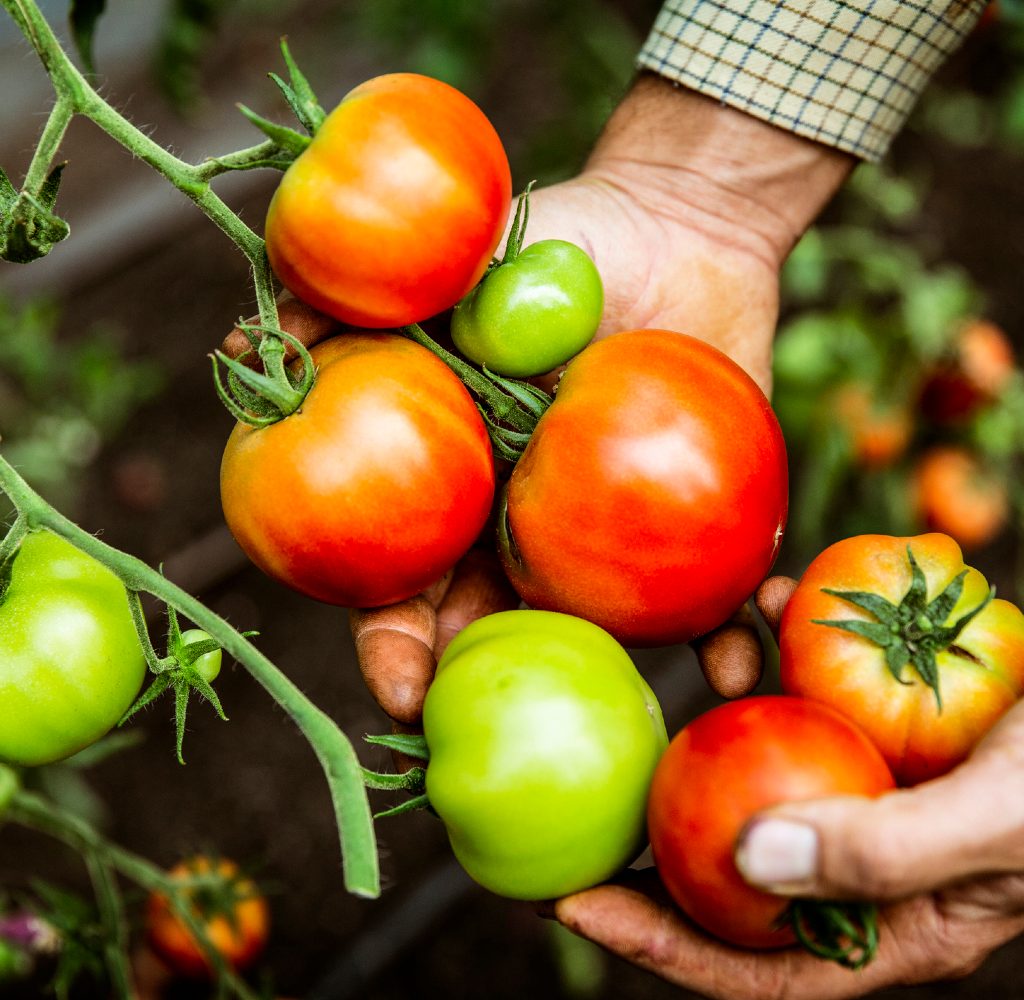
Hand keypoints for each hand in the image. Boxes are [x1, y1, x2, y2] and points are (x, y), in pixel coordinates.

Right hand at [227, 76, 851, 724]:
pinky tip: (740, 660)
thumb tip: (250, 339)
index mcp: (465, 485)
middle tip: (499, 737)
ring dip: (610, 683)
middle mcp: (531, 524)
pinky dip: (725, 631)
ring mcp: (613, 532)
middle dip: (488, 692)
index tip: (401, 689)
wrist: (680, 225)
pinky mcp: (699, 521)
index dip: (394, 642)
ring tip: (633, 721)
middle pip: (496, 629)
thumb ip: (357, 303)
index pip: (408, 581)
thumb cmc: (559, 243)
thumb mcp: (450, 266)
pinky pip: (712, 592)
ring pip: (598, 632)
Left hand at [551, 576, 1023, 999]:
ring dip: (733, 696)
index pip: (756, 961)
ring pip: (769, 757)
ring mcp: (874, 781)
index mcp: (895, 921)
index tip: (573, 900)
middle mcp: (869, 858)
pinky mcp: (888, 716)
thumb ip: (883, 854)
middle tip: (582, 790)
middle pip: (738, 865)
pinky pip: (815, 685)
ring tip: (720, 640)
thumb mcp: (1000, 822)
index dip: (660, 941)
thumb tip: (745, 864)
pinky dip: (787, 641)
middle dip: (660, 829)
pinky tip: (771, 598)